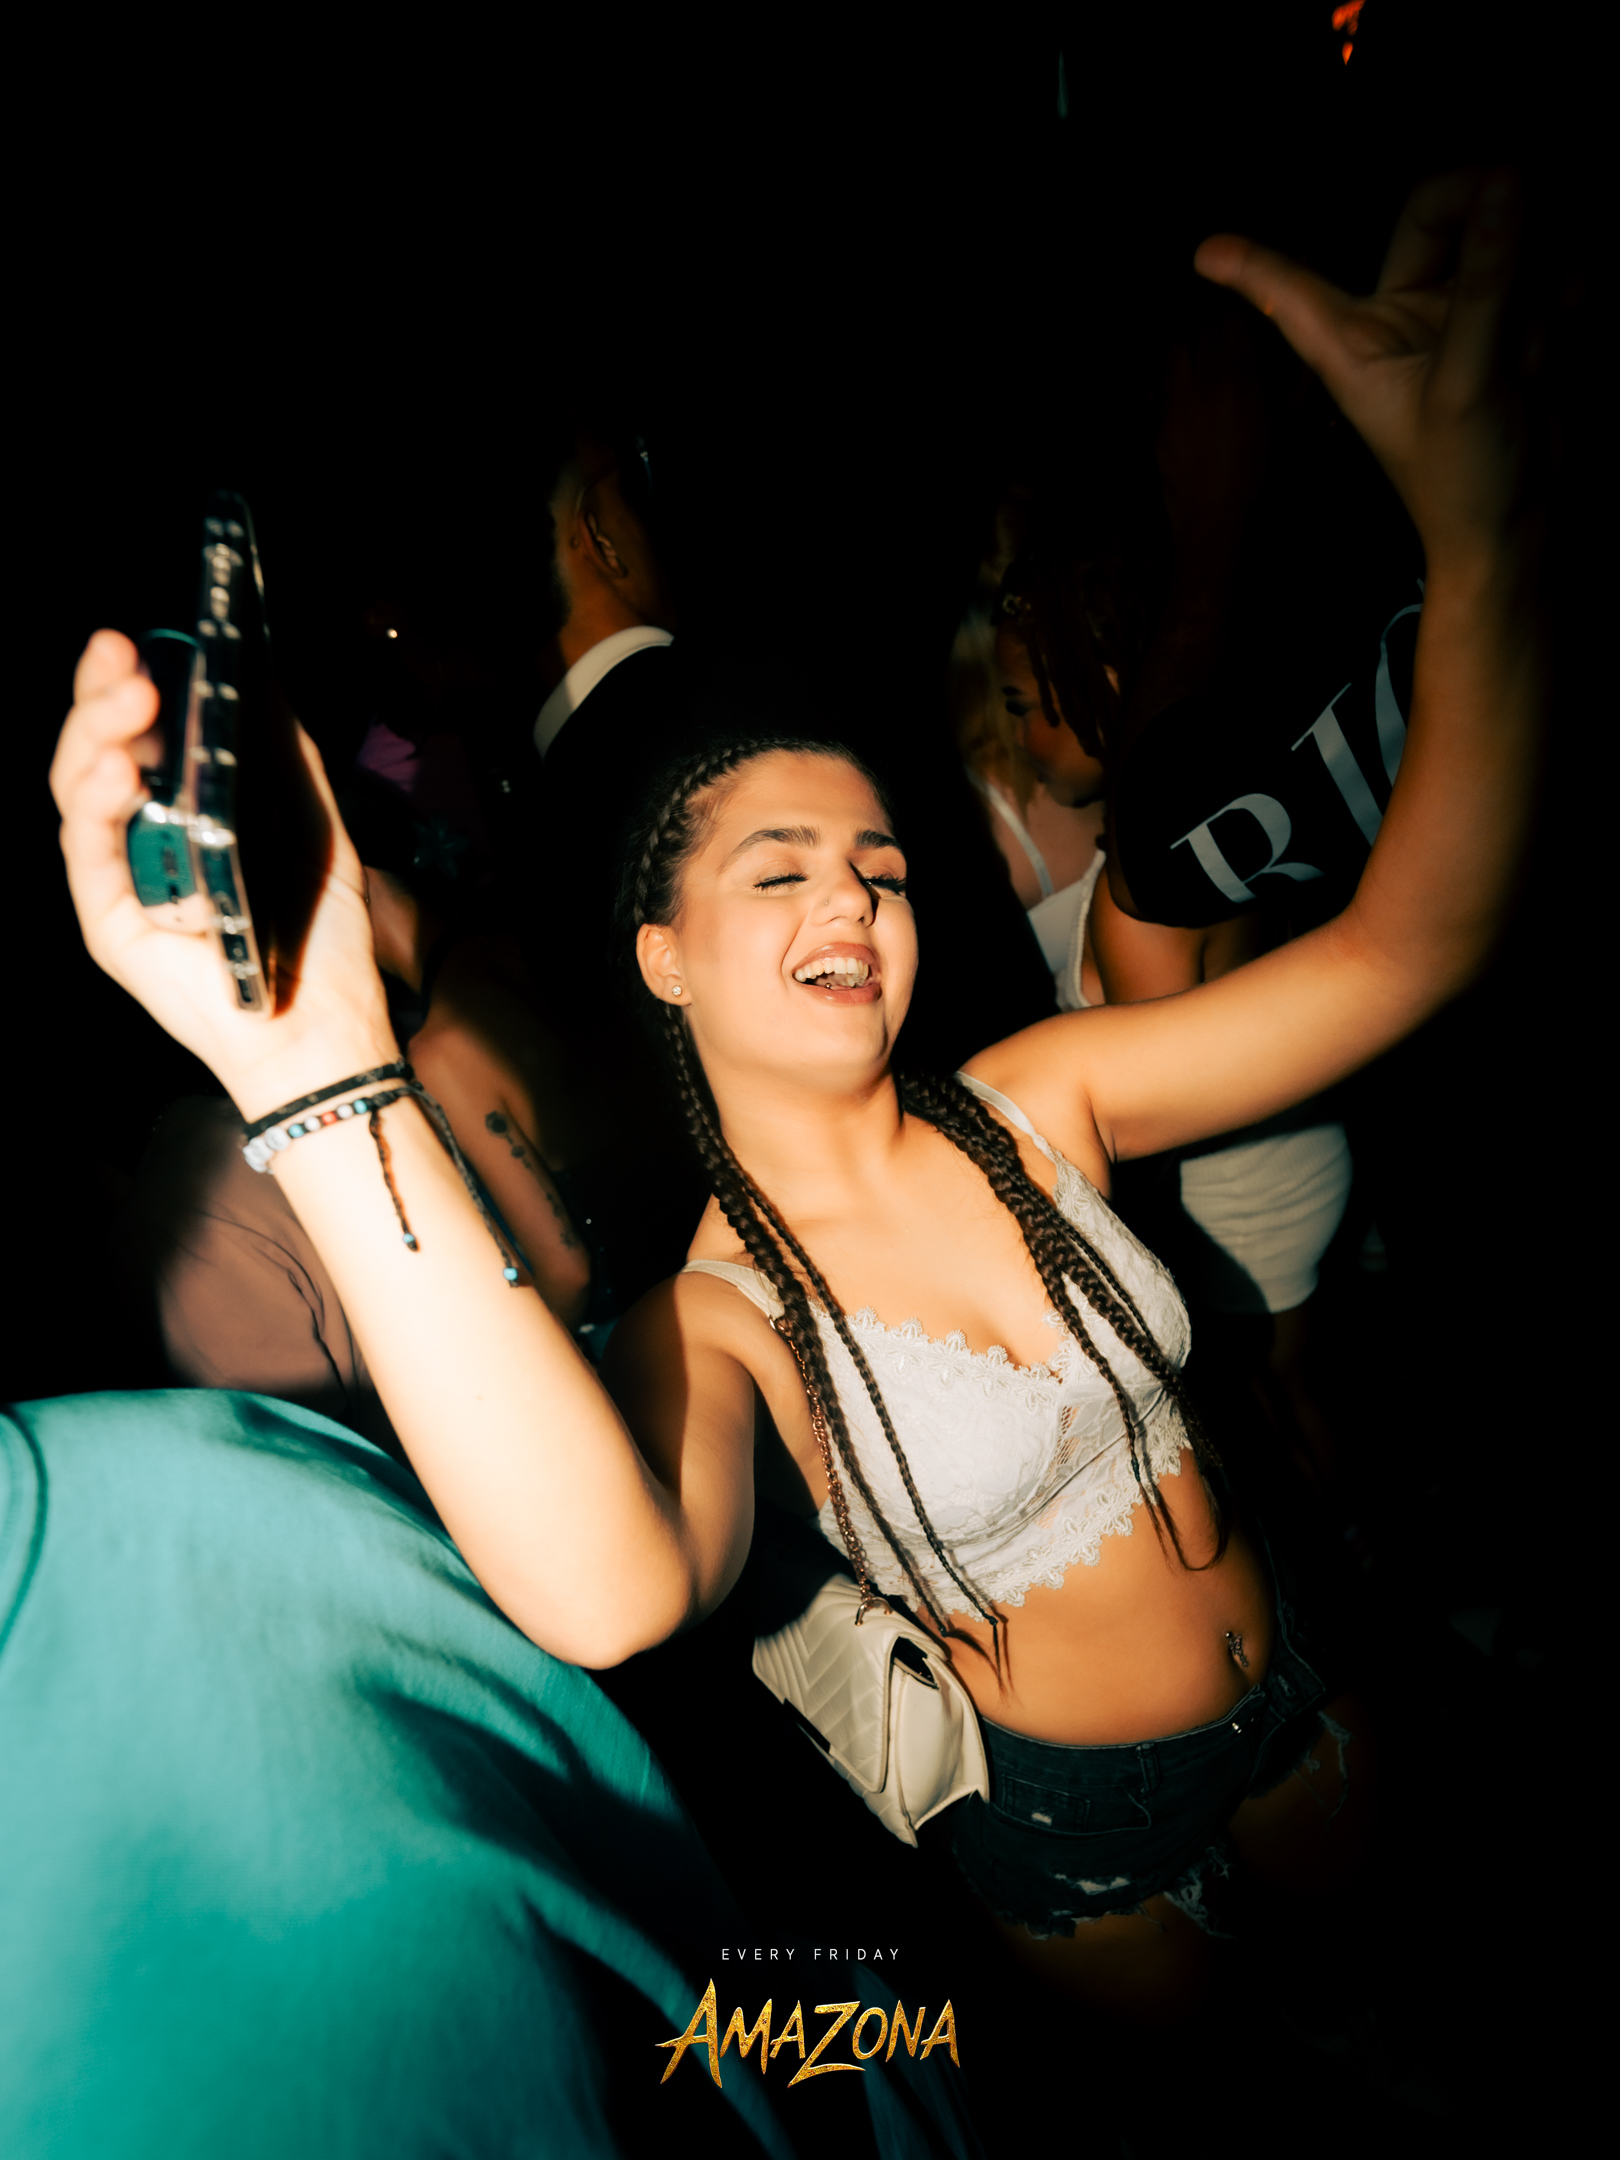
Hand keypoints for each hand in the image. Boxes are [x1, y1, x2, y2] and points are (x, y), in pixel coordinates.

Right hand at [52, 630, 397, 1118]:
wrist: (327, 1027)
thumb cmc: (320, 935)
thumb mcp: (315, 824)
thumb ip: (286, 754)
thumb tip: (260, 666)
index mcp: (182, 808)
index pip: (141, 731)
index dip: (136, 677)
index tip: (150, 634)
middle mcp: (140, 838)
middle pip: (98, 748)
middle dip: (104, 692)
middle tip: (123, 651)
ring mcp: (119, 879)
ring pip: (79, 790)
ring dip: (97, 735)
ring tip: (130, 697)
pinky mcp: (109, 922)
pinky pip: (89, 854)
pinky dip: (97, 807)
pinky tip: (120, 771)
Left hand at [1155, 298, 1275, 557]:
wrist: (1219, 535)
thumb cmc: (1269, 485)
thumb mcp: (1298, 430)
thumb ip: (1301, 382)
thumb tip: (1306, 344)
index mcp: (1236, 377)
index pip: (1235, 314)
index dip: (1247, 298)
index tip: (1260, 293)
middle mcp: (1197, 382)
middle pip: (1199, 326)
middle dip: (1218, 317)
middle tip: (1237, 319)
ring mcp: (1171, 405)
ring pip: (1173, 352)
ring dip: (1192, 344)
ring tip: (1211, 351)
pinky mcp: (1157, 430)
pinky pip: (1159, 388)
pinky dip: (1175, 378)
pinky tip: (1191, 390)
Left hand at [1195, 171, 1529, 567]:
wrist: (1519, 526)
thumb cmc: (1464, 480)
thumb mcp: (1464, 382)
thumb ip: (1486, 283)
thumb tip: (1506, 182)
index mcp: (1353, 340)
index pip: (1291, 289)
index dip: (1251, 266)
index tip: (1201, 253)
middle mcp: (1396, 318)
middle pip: (1437, 210)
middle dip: (1493, 216)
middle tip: (1528, 208)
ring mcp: (1456, 315)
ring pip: (1506, 236)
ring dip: (1538, 275)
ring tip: (1533, 349)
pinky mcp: (1509, 322)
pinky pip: (1545, 267)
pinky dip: (1563, 292)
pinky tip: (1562, 336)